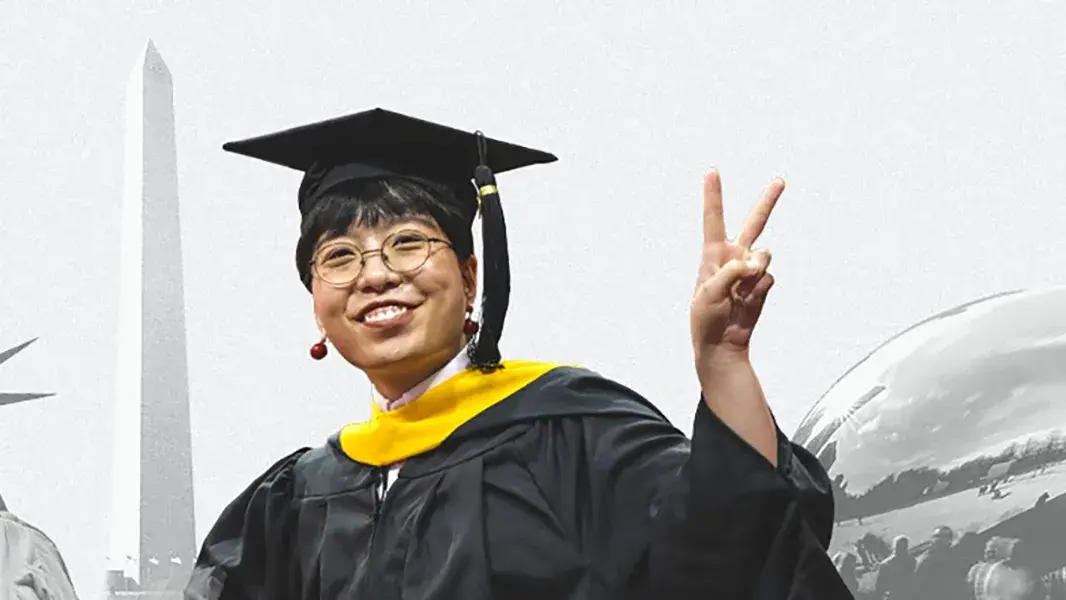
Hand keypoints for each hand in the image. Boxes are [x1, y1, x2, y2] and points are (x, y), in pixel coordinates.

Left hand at [690, 169, 783, 366]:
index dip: (713, 195)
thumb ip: (731, 272)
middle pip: (754, 223)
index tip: (712, 171)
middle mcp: (733, 256)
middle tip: (780, 181)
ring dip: (757, 269)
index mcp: (713, 254)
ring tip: (742, 292)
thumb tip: (754, 262)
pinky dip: (760, 290)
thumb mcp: (709, 293)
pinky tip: (747, 303)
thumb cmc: (706, 317)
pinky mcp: (761, 285)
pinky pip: (769, 278)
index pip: (713, 219)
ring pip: (765, 256)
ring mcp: (749, 271)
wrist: (721, 343)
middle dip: (767, 202)